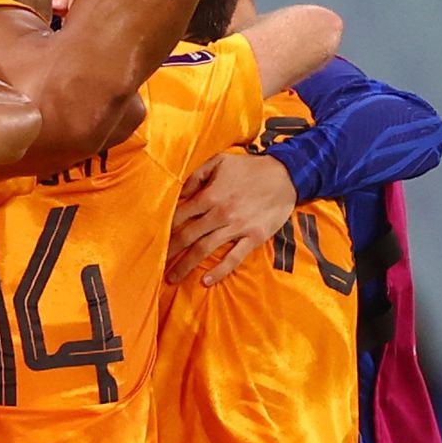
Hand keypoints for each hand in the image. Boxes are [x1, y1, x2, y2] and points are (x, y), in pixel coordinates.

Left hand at [167, 152, 297, 285]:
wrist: (287, 176)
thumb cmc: (250, 167)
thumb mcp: (219, 161)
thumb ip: (196, 176)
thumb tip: (180, 193)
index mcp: (211, 195)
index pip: (180, 215)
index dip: (165, 227)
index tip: (154, 238)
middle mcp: (221, 213)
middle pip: (188, 235)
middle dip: (170, 251)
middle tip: (155, 264)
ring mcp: (238, 227)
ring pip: (205, 249)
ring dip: (186, 265)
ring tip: (172, 278)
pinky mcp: (254, 237)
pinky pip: (234, 257)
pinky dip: (220, 270)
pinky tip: (206, 281)